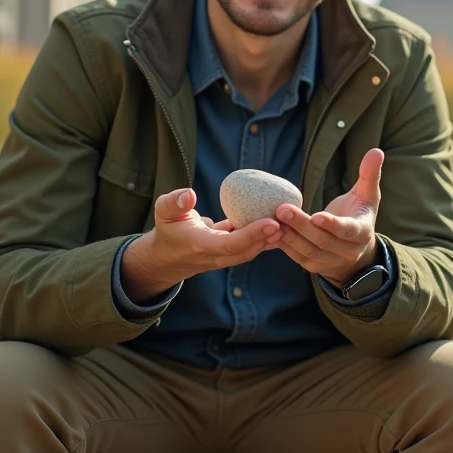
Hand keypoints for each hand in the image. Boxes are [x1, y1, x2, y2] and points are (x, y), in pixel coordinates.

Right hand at [121, 187, 280, 301]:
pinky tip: (283, 225)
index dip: (251, 235)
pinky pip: (250, 247)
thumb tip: (189, 194)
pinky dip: (266, 238)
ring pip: (251, 251)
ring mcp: (223, 258)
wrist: (168, 257)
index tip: (271, 223)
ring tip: (290, 221)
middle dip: (268, 237)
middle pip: (245, 250)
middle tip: (288, 219)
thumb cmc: (168, 228)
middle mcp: (214, 256)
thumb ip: (173, 202)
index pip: (228, 245)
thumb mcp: (163, 212)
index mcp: (199, 245)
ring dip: (270, 239)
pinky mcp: (230, 253)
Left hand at [275, 148, 383, 286]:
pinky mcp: (314, 266)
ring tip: (274, 217)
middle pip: (323, 240)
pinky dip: (284, 245)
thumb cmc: (358, 213)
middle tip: (282, 209)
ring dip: (290, 236)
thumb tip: (376, 151)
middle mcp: (348, 251)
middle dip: (301, 225)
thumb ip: (370, 174)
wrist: (355, 249)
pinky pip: (297, 257)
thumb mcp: (367, 195)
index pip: (348, 230)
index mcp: (362, 232)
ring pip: (308, 251)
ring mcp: (330, 261)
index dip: (333, 225)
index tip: (317, 216)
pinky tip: (271, 230)